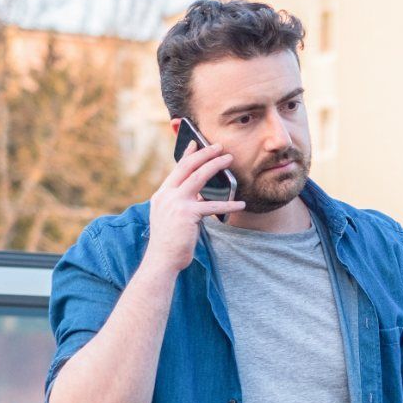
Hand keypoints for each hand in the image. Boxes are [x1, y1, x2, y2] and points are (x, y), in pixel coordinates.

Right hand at [145, 141, 245, 272]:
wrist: (162, 259)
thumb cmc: (170, 241)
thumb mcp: (173, 217)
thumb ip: (185, 204)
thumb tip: (202, 196)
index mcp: (162, 195)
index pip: (176, 170)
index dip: (187, 155)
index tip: (195, 143)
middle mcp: (167, 195)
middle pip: (187, 167)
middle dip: (204, 154)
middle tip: (219, 146)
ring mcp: (176, 203)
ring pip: (199, 177)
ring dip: (216, 166)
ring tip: (229, 159)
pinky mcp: (187, 214)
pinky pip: (212, 206)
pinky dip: (229, 205)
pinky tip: (241, 204)